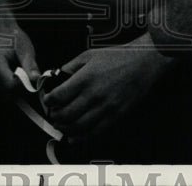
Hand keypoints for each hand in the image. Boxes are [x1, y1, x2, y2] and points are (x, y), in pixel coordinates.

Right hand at [0, 21, 39, 99]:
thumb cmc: (12, 39)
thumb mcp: (24, 49)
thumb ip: (30, 66)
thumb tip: (36, 81)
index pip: (9, 86)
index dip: (23, 85)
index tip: (32, 77)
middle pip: (6, 94)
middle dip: (20, 89)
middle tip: (27, 75)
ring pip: (3, 98)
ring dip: (14, 92)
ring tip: (18, 74)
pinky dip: (7, 92)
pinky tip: (11, 78)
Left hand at [41, 37, 171, 140]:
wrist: (143, 63)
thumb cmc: (117, 57)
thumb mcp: (90, 55)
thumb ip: (71, 66)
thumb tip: (57, 76)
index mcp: (85, 78)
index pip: (58, 96)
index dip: (48, 100)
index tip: (47, 99)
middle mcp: (94, 95)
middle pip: (65, 114)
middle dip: (54, 116)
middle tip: (52, 114)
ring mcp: (105, 108)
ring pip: (78, 127)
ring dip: (65, 128)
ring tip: (61, 124)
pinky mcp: (116, 116)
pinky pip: (95, 132)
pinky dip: (81, 136)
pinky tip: (74, 136)